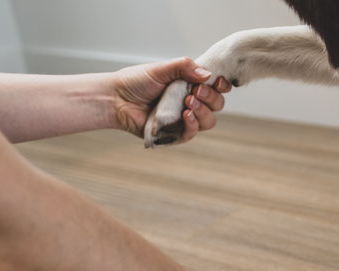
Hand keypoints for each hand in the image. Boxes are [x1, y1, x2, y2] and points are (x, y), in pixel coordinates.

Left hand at [111, 57, 230, 140]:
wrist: (117, 99)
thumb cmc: (136, 82)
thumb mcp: (162, 68)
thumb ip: (185, 67)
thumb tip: (207, 75)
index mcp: (190, 85)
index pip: (216, 87)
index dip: (221, 86)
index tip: (218, 82)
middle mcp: (190, 102)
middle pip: (217, 105)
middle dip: (211, 98)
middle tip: (196, 91)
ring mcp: (184, 119)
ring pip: (209, 121)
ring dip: (203, 112)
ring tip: (188, 103)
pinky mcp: (175, 134)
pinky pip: (192, 133)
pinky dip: (192, 124)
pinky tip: (185, 115)